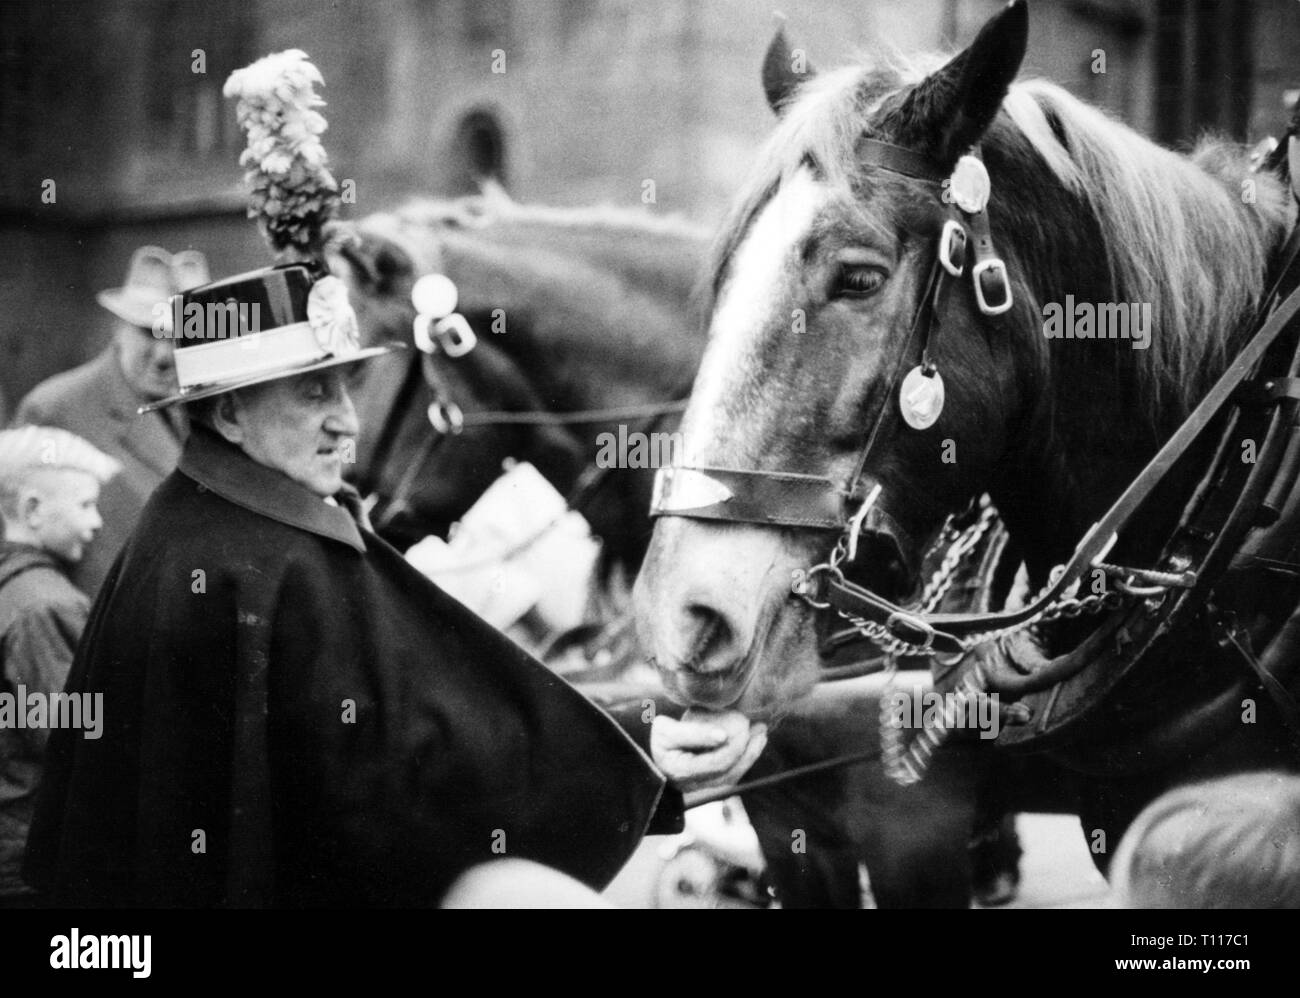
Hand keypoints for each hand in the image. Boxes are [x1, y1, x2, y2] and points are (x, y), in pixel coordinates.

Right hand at [650, 708, 767, 792]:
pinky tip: (756, 742)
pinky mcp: (713, 787)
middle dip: (746, 747)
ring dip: (752, 753)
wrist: (659, 757)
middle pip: (729, 769)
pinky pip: (734, 774)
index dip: (734, 745)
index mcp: (682, 772)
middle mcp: (694, 786)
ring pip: (735, 774)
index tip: (743, 722)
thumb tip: (722, 735)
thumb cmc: (662, 740)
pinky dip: (747, 758)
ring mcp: (704, 789)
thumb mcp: (666, 730)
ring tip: (761, 731)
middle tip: (758, 725)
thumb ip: (694, 732)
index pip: (717, 761)